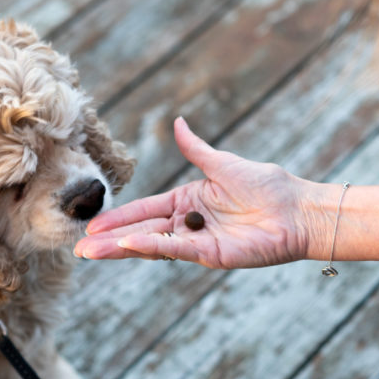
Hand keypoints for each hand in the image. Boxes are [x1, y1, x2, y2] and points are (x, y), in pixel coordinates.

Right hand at [75, 117, 330, 268]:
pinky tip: (129, 245)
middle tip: (81, 248)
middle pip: (142, 233)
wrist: (298, 208)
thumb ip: (195, 149)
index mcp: (187, 203)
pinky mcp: (213, 255)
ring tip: (93, 252)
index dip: (119, 219)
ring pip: (153, 246)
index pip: (145, 212)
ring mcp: (199, 243)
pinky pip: (178, 249)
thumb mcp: (222, 163)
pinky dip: (153, 247)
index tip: (92, 226)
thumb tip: (177, 123)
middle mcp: (189, 225)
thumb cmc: (267, 185)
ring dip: (123, 248)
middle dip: (111, 241)